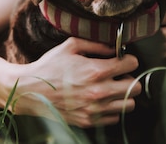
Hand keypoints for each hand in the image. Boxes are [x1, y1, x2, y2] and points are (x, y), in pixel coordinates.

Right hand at [0, 37, 141, 127]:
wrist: (30, 91)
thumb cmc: (50, 65)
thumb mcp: (71, 46)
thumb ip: (96, 44)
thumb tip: (115, 47)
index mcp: (95, 71)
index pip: (132, 64)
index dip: (129, 59)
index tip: (123, 59)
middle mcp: (98, 92)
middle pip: (135, 87)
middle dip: (130, 78)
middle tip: (119, 74)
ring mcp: (94, 109)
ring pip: (129, 104)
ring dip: (124, 95)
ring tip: (112, 88)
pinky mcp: (89, 121)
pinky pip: (115, 117)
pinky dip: (113, 108)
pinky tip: (102, 100)